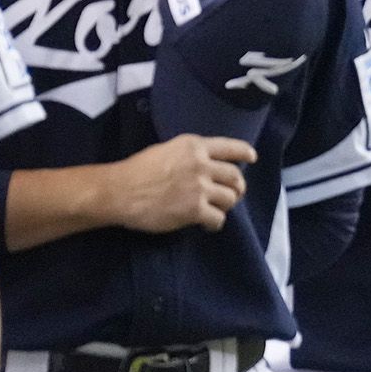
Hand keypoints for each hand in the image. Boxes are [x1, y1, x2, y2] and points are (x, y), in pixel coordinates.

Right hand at [111, 134, 255, 231]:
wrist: (119, 191)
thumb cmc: (136, 171)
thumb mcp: (165, 150)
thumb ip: (188, 155)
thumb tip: (204, 165)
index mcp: (194, 146)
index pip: (229, 148)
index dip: (244, 153)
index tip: (251, 158)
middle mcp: (201, 164)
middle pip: (235, 176)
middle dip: (237, 187)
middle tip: (232, 194)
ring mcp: (200, 187)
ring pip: (230, 198)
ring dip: (225, 205)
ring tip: (214, 210)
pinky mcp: (194, 209)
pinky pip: (218, 218)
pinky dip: (215, 223)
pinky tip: (207, 225)